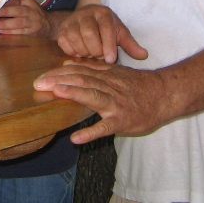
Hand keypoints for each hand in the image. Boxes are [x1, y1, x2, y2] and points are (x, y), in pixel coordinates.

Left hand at [0, 0, 51, 37]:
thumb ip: (13, 1)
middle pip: (20, 11)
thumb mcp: (26, 4)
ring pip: (19, 23)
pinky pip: (19, 33)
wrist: (49, 26)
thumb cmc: (33, 13)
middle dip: (7, 12)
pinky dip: (9, 33)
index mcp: (29, 2)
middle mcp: (31, 11)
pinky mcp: (31, 33)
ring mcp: (32, 23)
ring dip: (5, 25)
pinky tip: (1, 32)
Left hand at [33, 59, 167, 142]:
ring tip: (56, 93)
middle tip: (39, 83)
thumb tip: (68, 64)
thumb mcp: (116, 71)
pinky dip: (90, 133)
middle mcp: (109, 86)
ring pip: (93, 96)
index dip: (59, 72)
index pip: (79, 71)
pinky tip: (76, 138)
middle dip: (59, 80)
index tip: (41, 75)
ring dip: (73, 93)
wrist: (165, 94)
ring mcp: (116, 104)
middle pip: (81, 80)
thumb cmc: (138, 85)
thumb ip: (93, 69)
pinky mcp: (122, 121)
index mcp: (105, 75)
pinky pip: (105, 127)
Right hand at [57, 4, 147, 62]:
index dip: (108, 45)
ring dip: (85, 52)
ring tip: (91, 54)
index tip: (111, 60)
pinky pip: (64, 44)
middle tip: (100, 55)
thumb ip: (130, 45)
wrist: (86, 19)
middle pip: (88, 33)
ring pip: (76, 39)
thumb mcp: (119, 33)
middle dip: (95, 49)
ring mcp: (71, 21)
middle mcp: (85, 14)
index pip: (105, 28)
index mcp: (103, 13)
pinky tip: (80, 52)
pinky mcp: (61, 30)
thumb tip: (144, 55)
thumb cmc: (106, 28)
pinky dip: (73, 52)